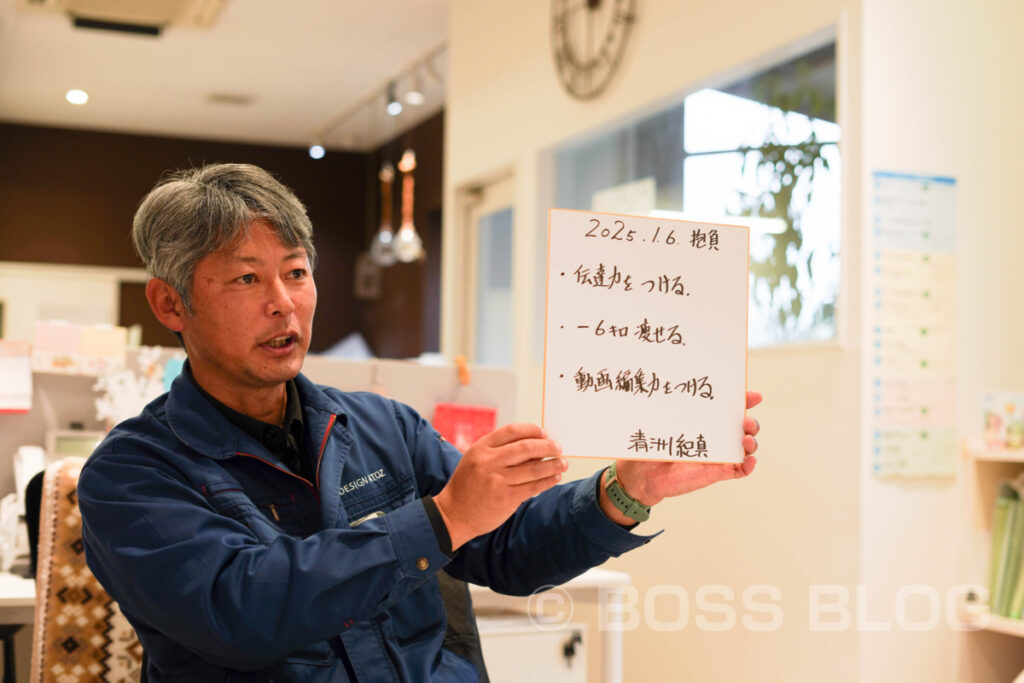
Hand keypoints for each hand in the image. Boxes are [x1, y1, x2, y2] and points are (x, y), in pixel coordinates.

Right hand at [434, 423, 566, 549]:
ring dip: (553, 464)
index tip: (544, 433)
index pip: (512, 431)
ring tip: (562, 463)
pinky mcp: (506, 498)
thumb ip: (498, 451)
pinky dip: (548, 481)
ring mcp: (498, 480)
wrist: (453, 514)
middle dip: (547, 446)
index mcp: (481, 448)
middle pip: (526, 447)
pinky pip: (533, 486)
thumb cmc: (467, 485)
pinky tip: (555, 478)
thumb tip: (533, 446)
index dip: (532, 430)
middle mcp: (489, 462)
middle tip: (558, 448)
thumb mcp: (475, 460)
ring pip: (534, 468)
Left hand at [599, 391, 762, 523]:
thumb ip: (666, 411)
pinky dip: (747, 466)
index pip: (727, 408)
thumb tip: (666, 390)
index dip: (743, 401)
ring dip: (751, 442)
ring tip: (745, 440)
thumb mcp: (658, 424)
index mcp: (702, 420)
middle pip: (743, 427)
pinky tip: (750, 461)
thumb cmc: (650, 446)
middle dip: (750, 422)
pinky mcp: (714, 473)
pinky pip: (737, 470)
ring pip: (744, 448)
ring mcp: (716, 455)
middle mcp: (714, 436)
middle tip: (745, 421)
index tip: (753, 396)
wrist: (641, 475)